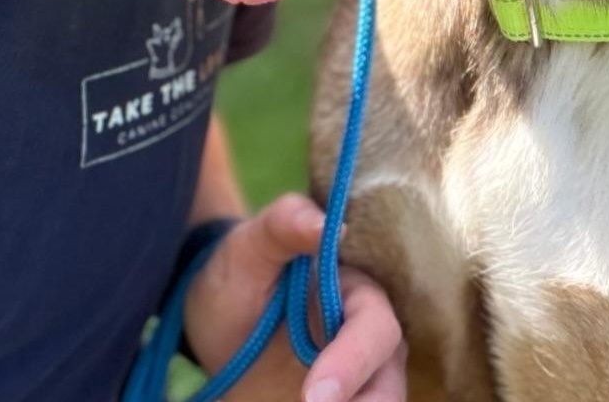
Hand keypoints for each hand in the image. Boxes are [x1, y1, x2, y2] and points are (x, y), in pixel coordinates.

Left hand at [181, 194, 406, 401]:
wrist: (218, 322)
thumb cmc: (239, 275)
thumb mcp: (249, 246)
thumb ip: (284, 224)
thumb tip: (331, 226)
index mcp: (357, 289)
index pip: (375, 325)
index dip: (352, 360)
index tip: (313, 395)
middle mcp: (368, 333)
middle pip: (389, 376)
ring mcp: (358, 375)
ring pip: (383, 399)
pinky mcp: (345, 398)